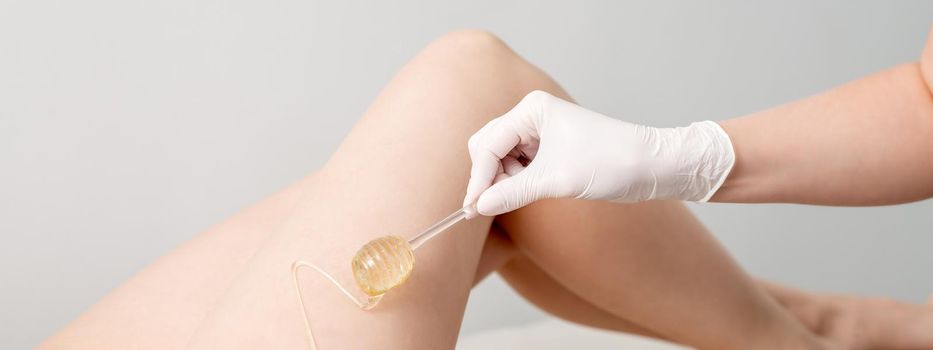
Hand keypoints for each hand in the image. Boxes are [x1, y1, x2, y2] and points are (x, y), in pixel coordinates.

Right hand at [463, 90, 734, 215]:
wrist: (652, 165)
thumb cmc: (611, 162)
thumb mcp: (555, 181)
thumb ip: (512, 193)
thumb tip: (479, 206)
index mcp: (532, 109)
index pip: (488, 144)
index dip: (479, 178)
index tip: (473, 209)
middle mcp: (532, 114)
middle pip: (487, 145)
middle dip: (486, 176)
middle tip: (489, 206)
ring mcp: (540, 129)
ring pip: (500, 155)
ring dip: (501, 179)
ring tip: (514, 199)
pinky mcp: (549, 145)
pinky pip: (517, 161)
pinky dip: (515, 179)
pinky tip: (523, 193)